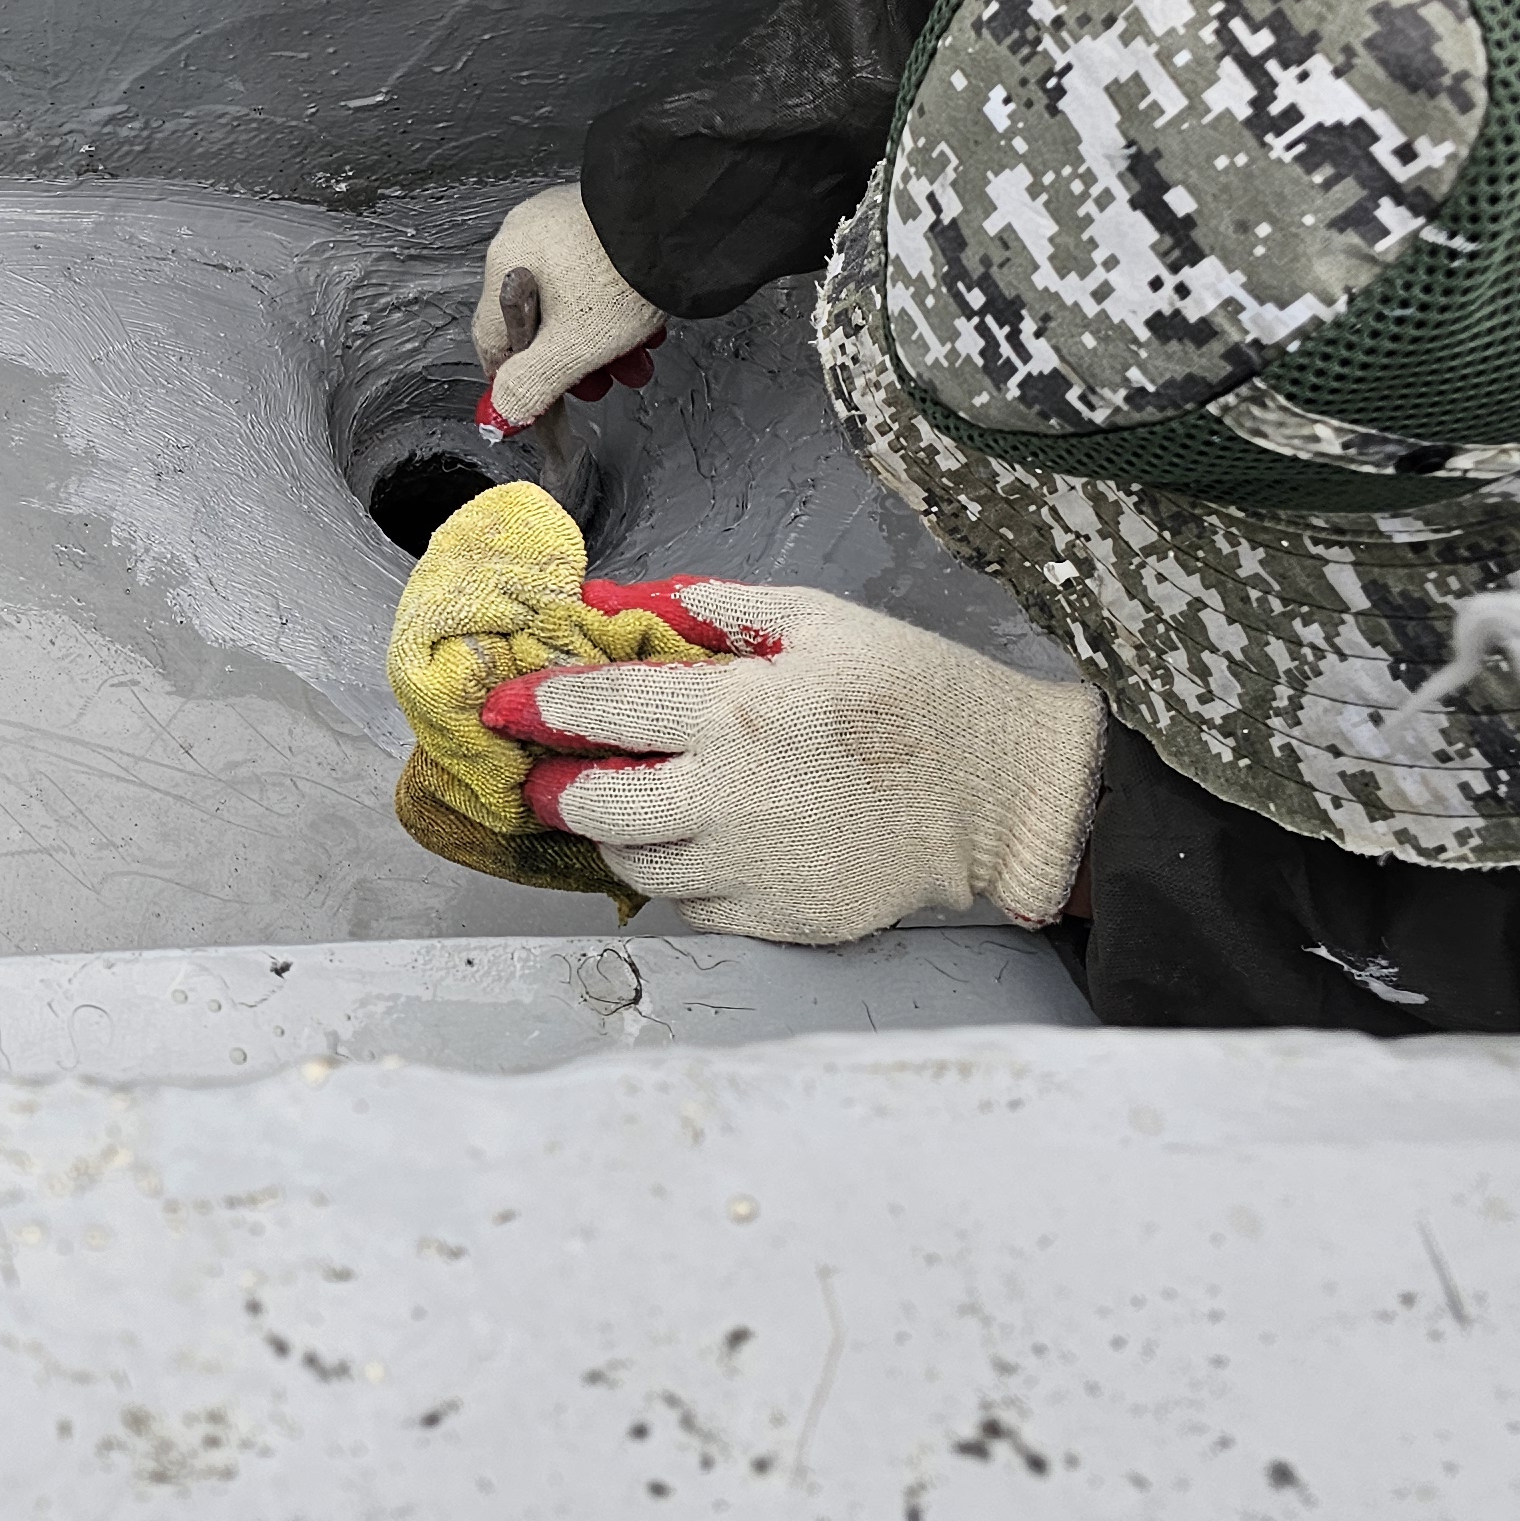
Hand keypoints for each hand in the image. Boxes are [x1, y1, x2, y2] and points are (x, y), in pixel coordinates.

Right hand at [470, 184, 666, 435]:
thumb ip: (531, 386)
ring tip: (633, 355)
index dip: (516, 379)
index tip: (539, 400)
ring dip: (600, 338)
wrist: (679, 223)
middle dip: (574, 361)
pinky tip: (640, 321)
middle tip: (602, 379)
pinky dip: (612, 303)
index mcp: (505, 264)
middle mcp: (525, 237)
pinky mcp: (597, 216)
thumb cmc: (627, 272)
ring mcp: (561, 221)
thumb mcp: (574, 347)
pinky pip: (591, 272)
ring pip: (570, 300)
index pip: (493, 340)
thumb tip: (500, 413)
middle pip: (537, 321)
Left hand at [479, 581, 1102, 945]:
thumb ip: (718, 609)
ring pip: (632, 864)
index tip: (511, 708)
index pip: (597, 713)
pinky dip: (680, 875)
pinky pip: (690, 906)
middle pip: (590, 806)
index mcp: (734, 712)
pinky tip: (705, 843)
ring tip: (637, 804)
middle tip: (557, 771)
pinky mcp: (776, 919)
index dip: (539, 709)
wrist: (1008, 798)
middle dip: (557, 786)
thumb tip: (637, 600)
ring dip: (617, 834)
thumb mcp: (823, 620)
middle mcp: (726, 798)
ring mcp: (749, 868)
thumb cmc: (921, 698)